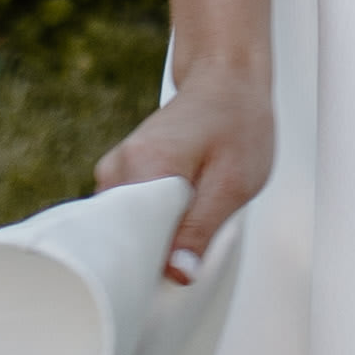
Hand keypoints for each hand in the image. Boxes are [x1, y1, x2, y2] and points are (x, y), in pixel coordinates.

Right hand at [99, 65, 275, 283]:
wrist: (227, 79)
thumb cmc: (237, 122)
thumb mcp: (232, 183)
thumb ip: (201, 230)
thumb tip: (177, 276)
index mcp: (143, 168)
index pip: (125, 242)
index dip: (148, 267)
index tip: (173, 275)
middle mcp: (119, 168)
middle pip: (121, 238)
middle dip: (153, 254)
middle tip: (191, 251)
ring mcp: (117, 169)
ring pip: (126, 228)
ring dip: (156, 237)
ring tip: (192, 224)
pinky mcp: (124, 173)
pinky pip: (130, 214)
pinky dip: (155, 223)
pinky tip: (181, 214)